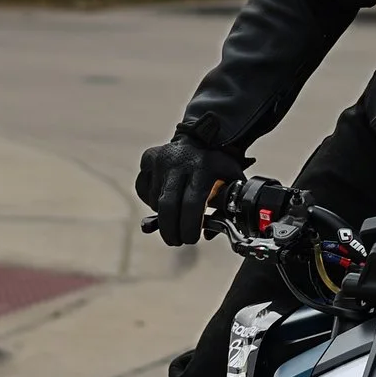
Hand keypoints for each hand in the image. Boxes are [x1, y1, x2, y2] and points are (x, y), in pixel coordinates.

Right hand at [136, 132, 248, 246]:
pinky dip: (151, 200)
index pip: (192, 204)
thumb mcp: (231, 180)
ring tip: (176, 212)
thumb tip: (209, 235)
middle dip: (171, 230)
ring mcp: (161, 159)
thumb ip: (227, 206)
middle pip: (168, 206)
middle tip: (176, 240)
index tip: (191, 239)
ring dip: (164, 214)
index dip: (190, 226)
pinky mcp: (148, 158)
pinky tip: (163, 198)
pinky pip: (143, 189)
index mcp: (204, 167)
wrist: (201, 136)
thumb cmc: (217, 164)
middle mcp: (179, 161)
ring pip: (155, 200)